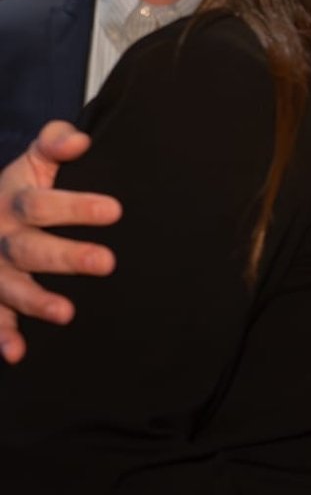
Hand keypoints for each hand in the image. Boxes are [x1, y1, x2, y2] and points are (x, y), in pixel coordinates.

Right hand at [0, 123, 121, 364]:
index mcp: (14, 201)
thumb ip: (55, 144)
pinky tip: (17, 354)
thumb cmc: (20, 186)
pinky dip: (2, 336)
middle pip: (30, 248)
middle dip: (66, 256)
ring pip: (10, 286)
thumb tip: (79, 140)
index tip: (114, 211)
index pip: (42, 203)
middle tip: (106, 262)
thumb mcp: (32, 160)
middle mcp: (0, 236)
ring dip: (35, 301)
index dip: (76, 206)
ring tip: (66, 313)